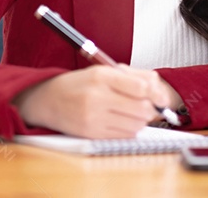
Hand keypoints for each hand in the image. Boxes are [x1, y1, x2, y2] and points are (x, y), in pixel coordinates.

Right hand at [12, 65, 173, 138]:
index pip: (140, 87)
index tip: (159, 97)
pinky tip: (119, 121)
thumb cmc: (79, 84)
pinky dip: (128, 130)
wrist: (48, 100)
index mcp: (101, 75)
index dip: (155, 94)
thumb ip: (134, 76)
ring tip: (129, 112)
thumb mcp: (104, 71)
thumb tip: (159, 90)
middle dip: (149, 109)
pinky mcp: (91, 133)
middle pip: (142, 109)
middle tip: (145, 105)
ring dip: (139, 120)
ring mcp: (93, 117)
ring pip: (136, 125)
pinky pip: (124, 136)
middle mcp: (96, 96)